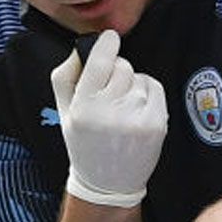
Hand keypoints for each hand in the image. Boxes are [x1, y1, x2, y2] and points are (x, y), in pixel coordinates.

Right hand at [50, 30, 167, 207]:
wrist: (108, 183)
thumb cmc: (84, 142)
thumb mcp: (64, 111)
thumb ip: (65, 76)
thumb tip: (82, 47)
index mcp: (83, 108)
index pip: (100, 61)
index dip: (106, 44)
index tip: (110, 38)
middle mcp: (110, 113)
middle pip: (122, 67)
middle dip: (117, 71)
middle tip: (110, 92)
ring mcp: (136, 119)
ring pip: (138, 77)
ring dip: (132, 85)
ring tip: (122, 109)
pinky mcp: (157, 125)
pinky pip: (155, 88)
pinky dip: (147, 93)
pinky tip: (137, 111)